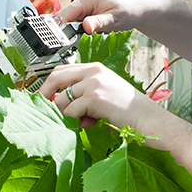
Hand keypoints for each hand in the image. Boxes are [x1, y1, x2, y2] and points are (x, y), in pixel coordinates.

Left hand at [39, 62, 157, 130]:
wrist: (150, 119)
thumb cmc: (130, 110)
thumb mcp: (106, 93)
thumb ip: (84, 94)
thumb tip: (62, 106)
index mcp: (95, 68)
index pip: (62, 69)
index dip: (49, 84)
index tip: (43, 96)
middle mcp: (93, 72)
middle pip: (55, 78)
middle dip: (44, 95)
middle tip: (41, 109)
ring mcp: (92, 84)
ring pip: (61, 99)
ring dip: (64, 114)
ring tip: (80, 121)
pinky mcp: (93, 98)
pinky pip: (71, 112)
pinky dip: (74, 121)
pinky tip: (88, 123)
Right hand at [56, 0, 153, 34]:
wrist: (138, 6)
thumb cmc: (129, 11)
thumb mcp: (114, 20)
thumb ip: (98, 23)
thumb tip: (85, 26)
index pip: (63, 15)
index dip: (58, 29)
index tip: (58, 42)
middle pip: (65, 17)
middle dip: (70, 30)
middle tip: (83, 38)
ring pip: (71, 18)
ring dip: (77, 28)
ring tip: (94, 31)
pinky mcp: (86, 4)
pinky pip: (77, 17)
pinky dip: (81, 25)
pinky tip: (93, 27)